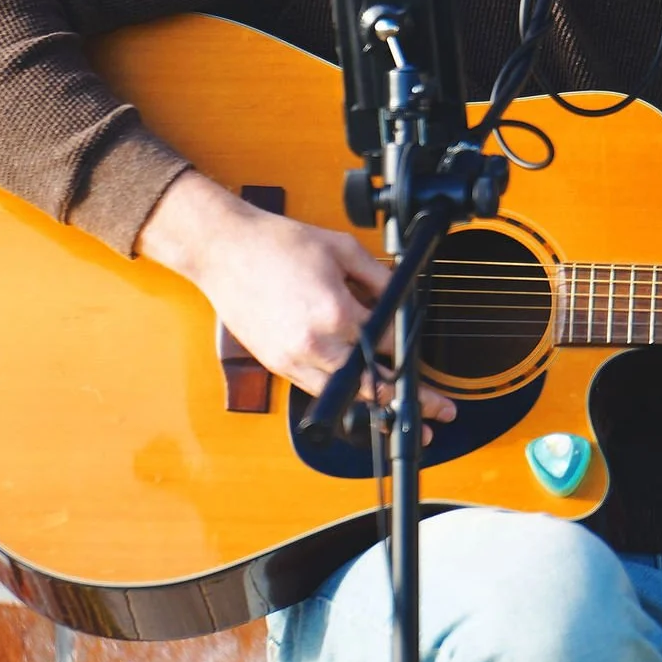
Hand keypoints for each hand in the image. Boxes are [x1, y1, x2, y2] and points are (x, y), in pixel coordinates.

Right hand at [137, 169, 457, 422]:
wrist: (224, 250)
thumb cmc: (277, 244)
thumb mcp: (342, 249)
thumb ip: (380, 277)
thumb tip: (404, 298)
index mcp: (336, 311)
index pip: (389, 346)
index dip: (416, 361)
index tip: (435, 377)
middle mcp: (316, 342)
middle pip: (372, 385)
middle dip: (409, 400)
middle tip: (438, 413)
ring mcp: (293, 358)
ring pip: (344, 397)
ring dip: (375, 407)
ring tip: (403, 417)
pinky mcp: (277, 364)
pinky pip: (316, 389)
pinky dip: (340, 395)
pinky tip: (358, 398)